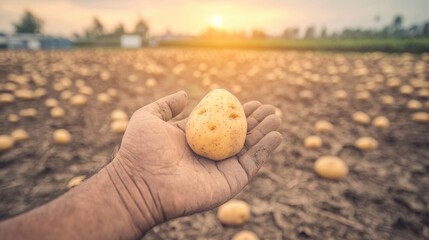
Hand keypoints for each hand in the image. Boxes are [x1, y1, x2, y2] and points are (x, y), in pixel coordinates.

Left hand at [108, 90, 281, 230]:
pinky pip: (253, 164)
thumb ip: (166, 105)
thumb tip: (184, 95)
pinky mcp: (230, 181)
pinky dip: (266, 150)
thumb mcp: (149, 118)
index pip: (222, 123)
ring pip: (250, 148)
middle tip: (269, 108)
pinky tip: (276, 135)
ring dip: (265, 133)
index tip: (250, 101)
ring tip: (276, 117)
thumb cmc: (140, 151)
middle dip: (255, 121)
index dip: (237, 112)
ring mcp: (221, 168)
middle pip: (239, 135)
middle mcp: (210, 153)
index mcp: (195, 139)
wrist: (140, 183)